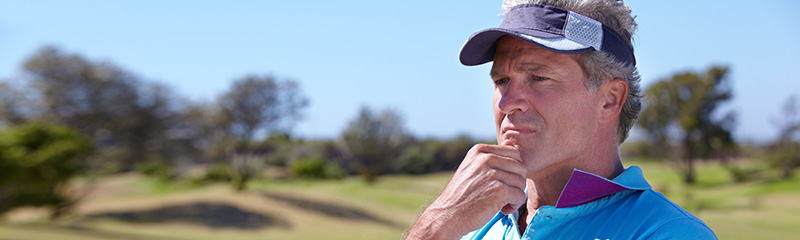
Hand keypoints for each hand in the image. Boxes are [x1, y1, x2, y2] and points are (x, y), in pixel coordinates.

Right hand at [407, 141, 526, 238]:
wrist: (447, 216)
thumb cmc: (462, 195)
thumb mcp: (472, 168)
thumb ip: (492, 156)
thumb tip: (510, 141)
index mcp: (480, 150)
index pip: (514, 153)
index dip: (512, 171)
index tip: (500, 182)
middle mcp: (486, 158)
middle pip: (521, 167)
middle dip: (516, 183)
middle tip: (502, 194)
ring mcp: (492, 173)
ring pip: (521, 182)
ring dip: (514, 196)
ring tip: (500, 203)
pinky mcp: (499, 190)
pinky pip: (520, 196)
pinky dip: (513, 206)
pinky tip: (501, 209)